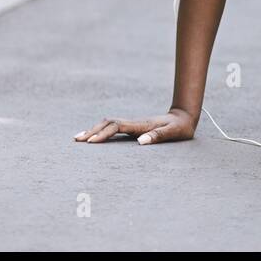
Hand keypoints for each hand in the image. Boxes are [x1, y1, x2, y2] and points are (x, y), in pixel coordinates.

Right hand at [74, 108, 195, 145]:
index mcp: (141, 125)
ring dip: (94, 129)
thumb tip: (140, 141)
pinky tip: (95, 137)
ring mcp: (133, 124)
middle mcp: (134, 123)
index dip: (104, 134)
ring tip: (78, 138)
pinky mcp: (133, 128)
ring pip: (109, 124)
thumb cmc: (180, 127)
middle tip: (76, 140)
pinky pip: (113, 128)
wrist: (184, 117)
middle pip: (108, 123)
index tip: (91, 142)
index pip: (117, 127)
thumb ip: (159, 136)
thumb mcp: (173, 133)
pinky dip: (101, 131)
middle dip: (92, 131)